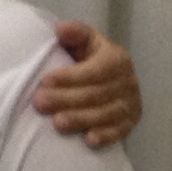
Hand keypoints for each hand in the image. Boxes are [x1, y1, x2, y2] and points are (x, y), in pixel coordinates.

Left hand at [34, 23, 141, 146]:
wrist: (104, 78)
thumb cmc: (86, 57)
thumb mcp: (83, 40)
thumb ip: (75, 33)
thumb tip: (61, 30)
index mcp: (117, 59)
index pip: (95, 70)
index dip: (70, 76)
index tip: (45, 80)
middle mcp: (129, 81)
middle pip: (97, 93)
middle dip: (67, 99)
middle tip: (40, 103)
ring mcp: (131, 103)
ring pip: (107, 113)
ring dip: (82, 119)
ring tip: (57, 123)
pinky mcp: (130, 121)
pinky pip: (121, 130)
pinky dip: (106, 135)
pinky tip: (89, 140)